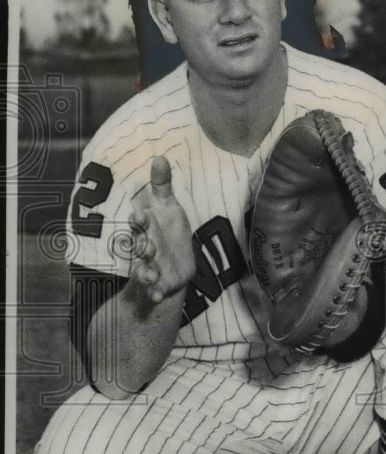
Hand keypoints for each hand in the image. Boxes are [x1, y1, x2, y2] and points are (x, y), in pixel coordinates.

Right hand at [128, 156, 195, 303]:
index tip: (140, 215)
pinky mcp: (160, 284)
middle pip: (139, 248)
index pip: (139, 224)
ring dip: (144, 272)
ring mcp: (151, 267)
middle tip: (146, 246)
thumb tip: (159, 157)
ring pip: (143, 270)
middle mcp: (144, 248)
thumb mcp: (169, 207)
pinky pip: (155, 290)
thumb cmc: (169, 230)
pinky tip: (157, 296)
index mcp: (145, 229)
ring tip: (148, 275)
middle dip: (141, 247)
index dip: (139, 220)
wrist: (177, 262)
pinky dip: (155, 294)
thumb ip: (162, 186)